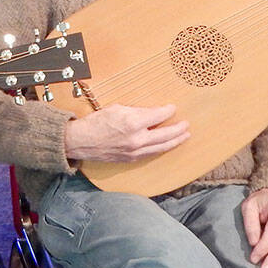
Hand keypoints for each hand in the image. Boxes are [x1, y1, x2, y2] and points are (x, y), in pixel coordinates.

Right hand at [63, 104, 188, 162]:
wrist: (80, 141)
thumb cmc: (95, 122)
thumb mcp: (116, 109)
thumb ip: (136, 111)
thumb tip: (150, 113)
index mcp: (133, 122)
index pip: (158, 116)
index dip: (168, 111)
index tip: (172, 108)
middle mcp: (137, 138)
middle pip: (165, 134)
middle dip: (178, 129)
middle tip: (187, 125)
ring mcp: (135, 151)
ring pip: (161, 147)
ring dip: (175, 141)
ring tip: (184, 136)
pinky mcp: (131, 159)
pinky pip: (151, 153)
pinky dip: (160, 148)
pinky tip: (166, 145)